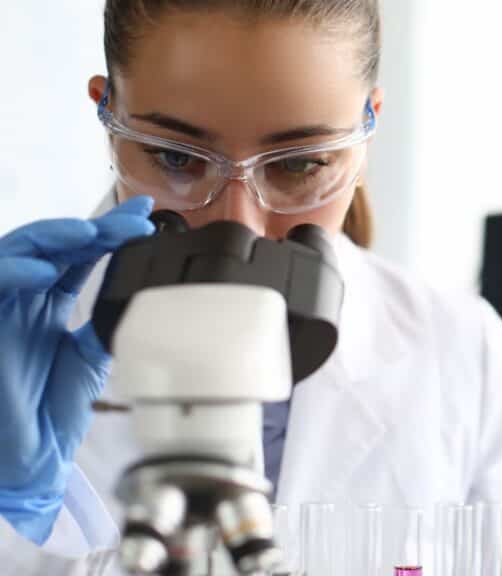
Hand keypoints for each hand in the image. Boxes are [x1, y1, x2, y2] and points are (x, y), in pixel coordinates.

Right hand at [0, 196, 153, 544]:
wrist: (30, 457)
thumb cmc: (52, 410)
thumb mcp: (91, 355)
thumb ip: (107, 319)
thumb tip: (142, 290)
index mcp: (48, 301)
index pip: (80, 254)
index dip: (110, 232)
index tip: (147, 216)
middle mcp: (22, 297)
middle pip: (55, 245)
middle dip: (94, 228)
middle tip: (132, 222)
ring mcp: (0, 307)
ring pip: (18, 252)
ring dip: (54, 238)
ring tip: (91, 234)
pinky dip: (12, 273)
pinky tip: (45, 273)